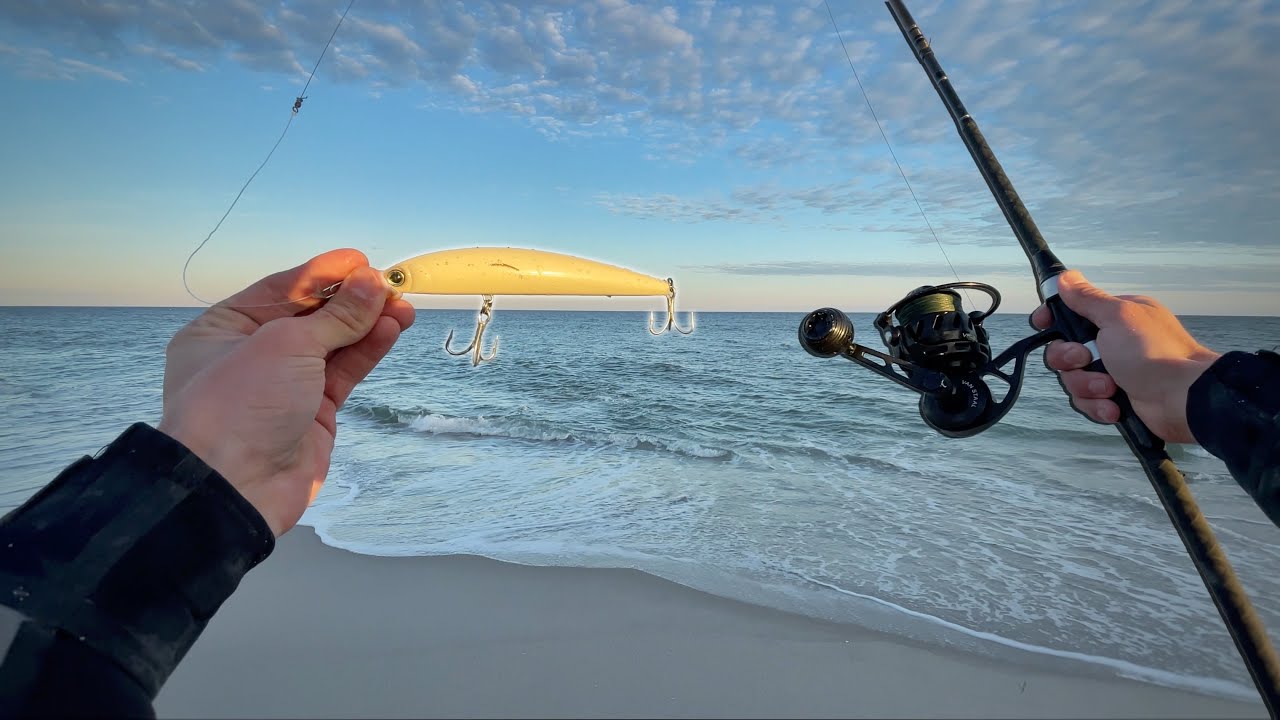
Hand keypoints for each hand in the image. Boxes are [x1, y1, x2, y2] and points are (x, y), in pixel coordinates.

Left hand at [158, 249, 414, 535]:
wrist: (234, 488)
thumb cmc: (240, 404)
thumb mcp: (286, 345)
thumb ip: (336, 316)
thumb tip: (372, 283)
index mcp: (223, 330)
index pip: (280, 290)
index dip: (321, 274)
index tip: (360, 261)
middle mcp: (250, 355)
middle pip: (309, 317)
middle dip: (350, 300)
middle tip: (390, 285)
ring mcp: (283, 386)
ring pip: (332, 346)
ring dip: (366, 325)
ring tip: (402, 307)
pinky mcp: (312, 413)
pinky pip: (343, 373)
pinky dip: (366, 352)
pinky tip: (390, 331)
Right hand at [1030, 270, 1219, 443]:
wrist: (1183, 399)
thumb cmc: (1155, 353)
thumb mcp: (1117, 317)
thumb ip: (1087, 299)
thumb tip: (1066, 277)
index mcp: (1115, 319)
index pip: (1070, 314)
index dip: (1052, 321)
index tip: (1043, 324)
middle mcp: (1112, 343)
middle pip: (1064, 351)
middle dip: (1070, 360)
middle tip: (1086, 359)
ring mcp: (1113, 372)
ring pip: (1073, 379)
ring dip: (1087, 386)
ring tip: (1110, 388)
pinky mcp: (1114, 398)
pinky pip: (1088, 402)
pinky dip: (1098, 406)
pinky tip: (1114, 407)